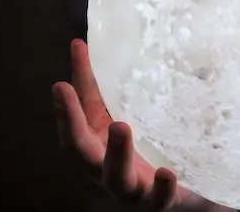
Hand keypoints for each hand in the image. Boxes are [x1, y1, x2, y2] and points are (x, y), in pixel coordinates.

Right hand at [52, 40, 202, 210]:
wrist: (180, 192)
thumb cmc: (142, 150)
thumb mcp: (121, 115)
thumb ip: (99, 87)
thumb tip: (81, 44)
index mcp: (95, 147)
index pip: (74, 124)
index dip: (65, 106)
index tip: (60, 84)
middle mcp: (105, 170)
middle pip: (81, 152)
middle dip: (72, 123)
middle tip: (66, 91)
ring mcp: (131, 189)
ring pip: (117, 178)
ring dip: (116, 153)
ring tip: (119, 126)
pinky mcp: (159, 201)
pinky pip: (160, 198)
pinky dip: (161, 187)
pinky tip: (165, 172)